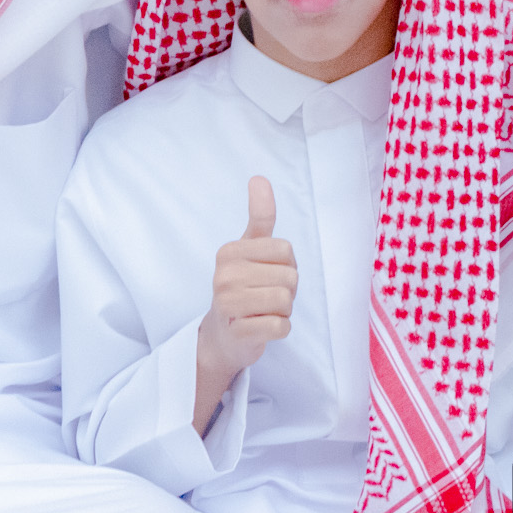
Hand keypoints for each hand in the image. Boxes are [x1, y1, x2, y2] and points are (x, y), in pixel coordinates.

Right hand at [193, 177, 297, 432]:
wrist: (223, 335)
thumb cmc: (244, 287)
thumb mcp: (250, 248)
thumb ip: (259, 215)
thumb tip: (259, 177)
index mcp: (229, 252)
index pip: (285, 250)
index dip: (285, 265)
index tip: (267, 274)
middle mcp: (224, 275)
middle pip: (289, 277)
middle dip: (286, 291)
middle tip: (265, 297)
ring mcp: (228, 304)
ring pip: (286, 301)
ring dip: (284, 311)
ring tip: (263, 312)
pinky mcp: (238, 331)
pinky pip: (281, 326)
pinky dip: (280, 329)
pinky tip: (262, 327)